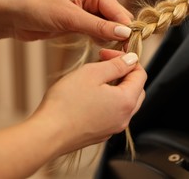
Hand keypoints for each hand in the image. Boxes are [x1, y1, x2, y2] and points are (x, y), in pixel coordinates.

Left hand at [7, 0, 132, 41]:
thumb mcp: (69, 18)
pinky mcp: (80, 24)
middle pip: (116, 19)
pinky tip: (99, 49)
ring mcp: (87, 12)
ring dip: (110, 40)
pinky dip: (100, 42)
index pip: (118, 11)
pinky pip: (98, 34)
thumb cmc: (37, 8)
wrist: (12, 16)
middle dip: (119, 35)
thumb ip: (98, 26)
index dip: (126, 28)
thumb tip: (125, 33)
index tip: (131, 46)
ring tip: (110, 53)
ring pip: (108, 28)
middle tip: (121, 53)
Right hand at [31, 49, 146, 153]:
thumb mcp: (92, 73)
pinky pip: (113, 113)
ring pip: (125, 102)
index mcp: (126, 101)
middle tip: (104, 63)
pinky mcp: (102, 134)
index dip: (126, 59)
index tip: (108, 53)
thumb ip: (116, 65)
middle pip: (136, 89)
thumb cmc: (66, 102)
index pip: (141, 74)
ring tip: (95, 78)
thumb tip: (132, 59)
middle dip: (124, 73)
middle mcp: (125, 117)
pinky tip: (89, 95)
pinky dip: (108, 101)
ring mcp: (114, 128)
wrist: (47, 134)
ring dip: (116, 87)